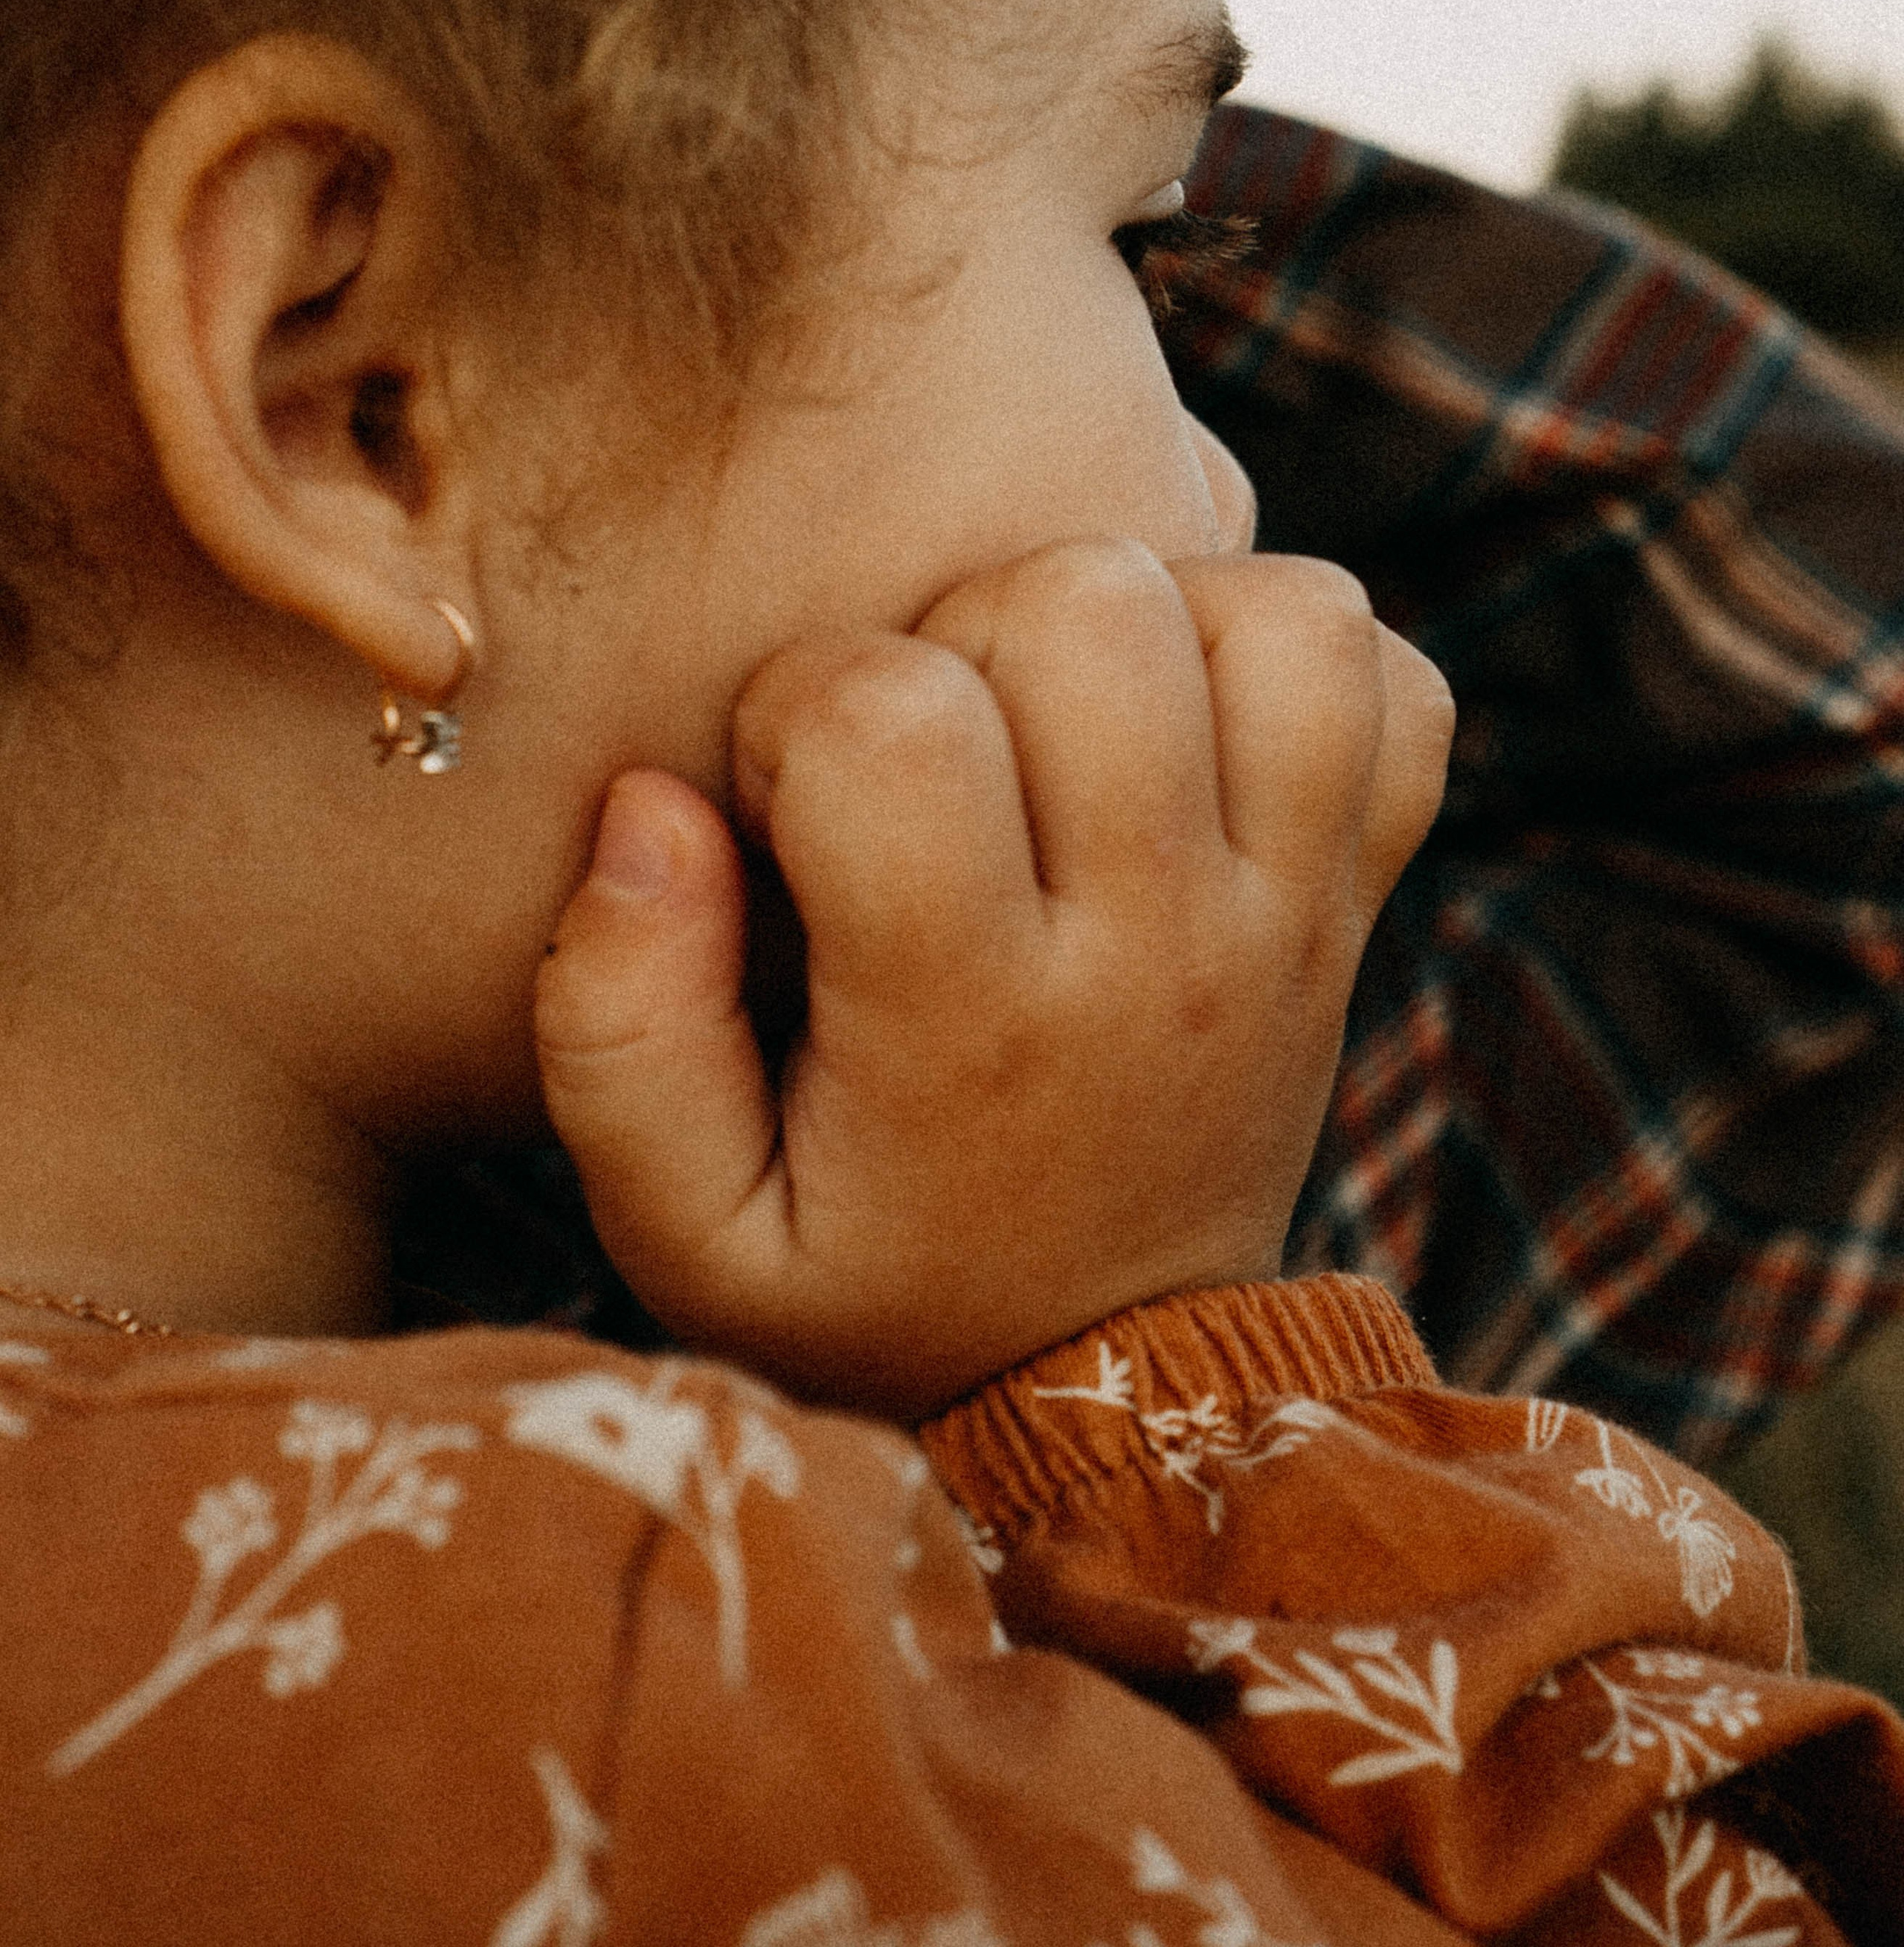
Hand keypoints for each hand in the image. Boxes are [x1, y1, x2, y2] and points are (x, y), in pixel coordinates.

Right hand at [534, 542, 1451, 1418]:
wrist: (1110, 1403)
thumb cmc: (867, 1279)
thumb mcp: (683, 1227)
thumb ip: (614, 1026)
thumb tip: (650, 807)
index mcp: (971, 1022)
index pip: (890, 720)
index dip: (798, 708)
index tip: (788, 807)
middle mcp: (1159, 947)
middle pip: (1091, 611)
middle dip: (969, 628)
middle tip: (931, 755)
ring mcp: (1291, 914)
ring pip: (1285, 614)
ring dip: (1156, 621)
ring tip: (1066, 722)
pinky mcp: (1361, 895)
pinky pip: (1398, 685)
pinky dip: (1299, 668)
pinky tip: (1194, 740)